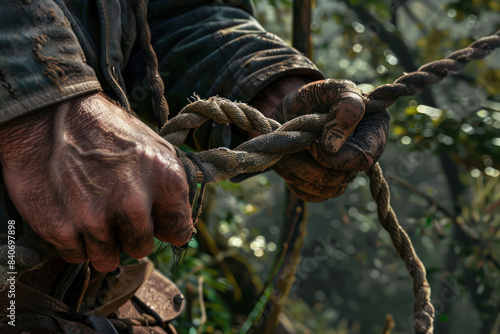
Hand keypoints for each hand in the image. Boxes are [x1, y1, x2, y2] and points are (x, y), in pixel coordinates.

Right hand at [0, 93, 193, 271]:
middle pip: (141, 248)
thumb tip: (181, 225)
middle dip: (130, 235)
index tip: (153, 221)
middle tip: (115, 212)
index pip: (179, 233)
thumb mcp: (154, 147)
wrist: (48, 115)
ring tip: (91, 212)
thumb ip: (171, 187)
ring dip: (101, 242)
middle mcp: (134, 203)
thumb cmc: (106, 130)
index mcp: (165, 181)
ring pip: (108, 259)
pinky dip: (74, 242)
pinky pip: (77, 256)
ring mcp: (95, 218)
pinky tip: (71, 214)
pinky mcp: (60, 229)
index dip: (164, 228)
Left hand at [252, 78, 389, 201]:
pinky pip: (310, 194)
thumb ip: (343, 108)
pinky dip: (294, 178)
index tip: (313, 141)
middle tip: (300, 140)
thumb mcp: (332, 89)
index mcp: (374, 131)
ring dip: (300, 168)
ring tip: (293, 146)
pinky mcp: (322, 185)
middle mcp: (363, 156)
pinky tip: (291, 159)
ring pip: (325, 189)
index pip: (364, 158)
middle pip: (342, 177)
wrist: (290, 107)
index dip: (336, 155)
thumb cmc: (316, 96)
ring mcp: (343, 173)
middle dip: (313, 161)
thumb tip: (333, 147)